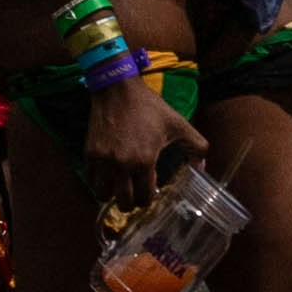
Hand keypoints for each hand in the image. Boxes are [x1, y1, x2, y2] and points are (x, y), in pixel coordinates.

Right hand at [81, 69, 198, 194]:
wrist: (118, 88)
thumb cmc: (149, 107)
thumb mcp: (178, 124)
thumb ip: (197, 147)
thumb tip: (202, 168)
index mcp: (145, 160)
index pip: (144, 197)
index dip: (148, 199)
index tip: (149, 193)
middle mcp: (121, 164)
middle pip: (123, 202)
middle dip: (131, 203)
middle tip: (134, 196)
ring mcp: (103, 159)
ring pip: (102, 194)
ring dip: (111, 194)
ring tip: (118, 187)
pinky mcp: (89, 152)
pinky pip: (90, 178)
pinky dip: (98, 181)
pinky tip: (107, 174)